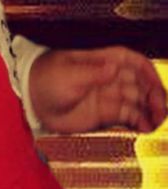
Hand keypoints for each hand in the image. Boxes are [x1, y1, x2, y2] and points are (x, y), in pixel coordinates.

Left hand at [29, 46, 166, 133]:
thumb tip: (114, 67)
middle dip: (154, 94)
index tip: (158, 85)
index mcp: (101, 60)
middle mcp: (109, 77)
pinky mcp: (104, 113)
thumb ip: (92, 73)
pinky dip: (140, 121)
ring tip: (157, 122)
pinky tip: (146, 128)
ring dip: (150, 109)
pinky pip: (128, 116)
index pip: (132, 61)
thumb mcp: (68, 74)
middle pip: (140, 82)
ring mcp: (108, 95)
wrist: (33, 99)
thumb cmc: (47, 79)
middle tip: (161, 110)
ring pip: (137, 100)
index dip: (148, 71)